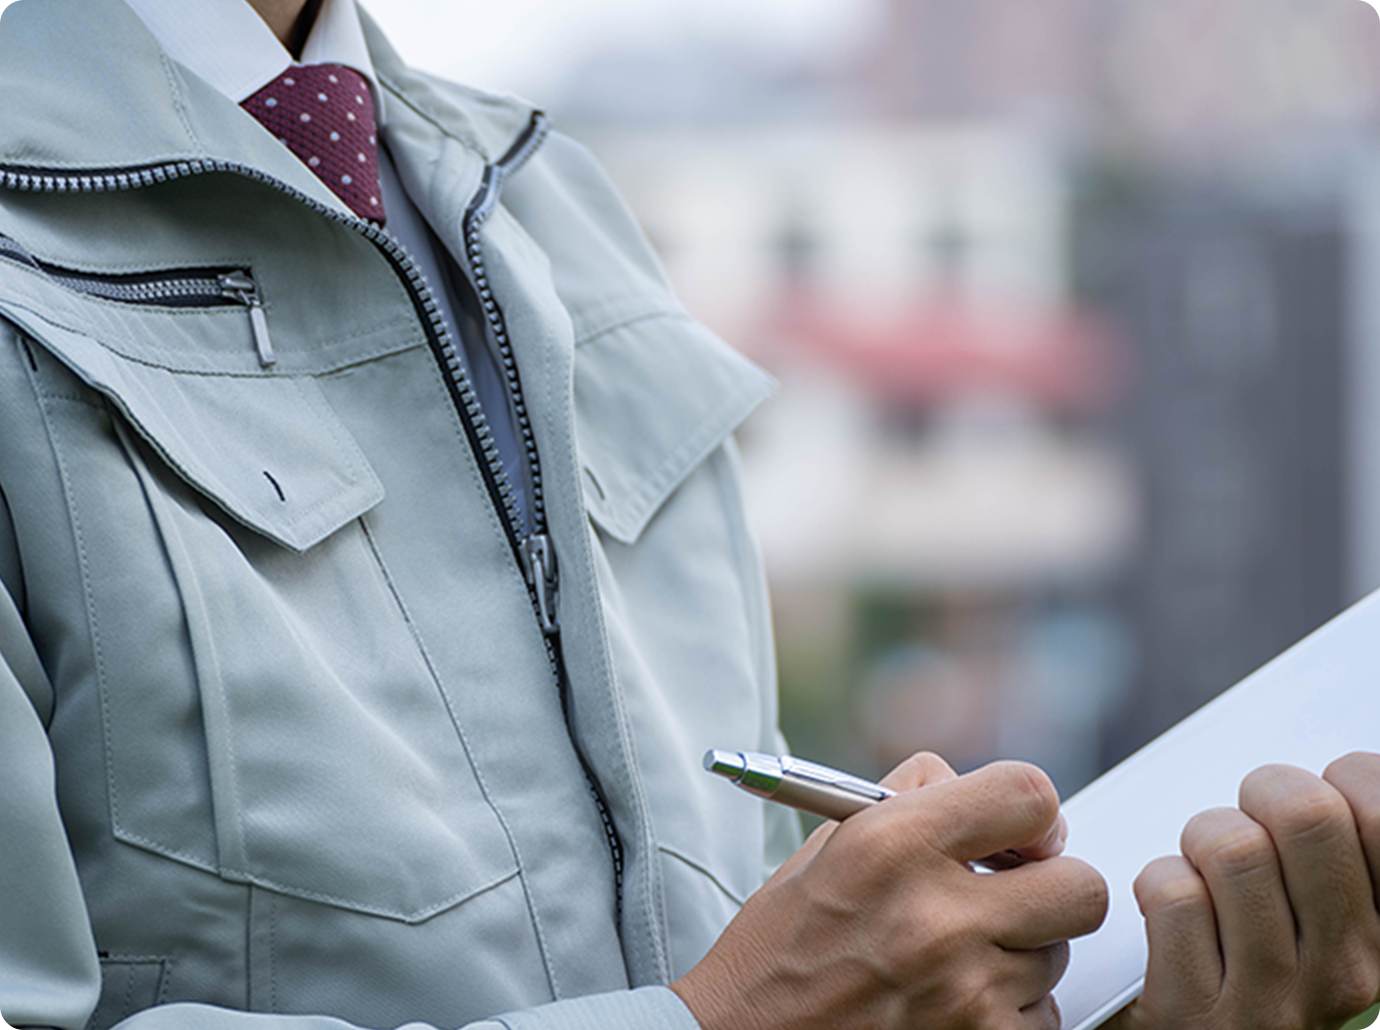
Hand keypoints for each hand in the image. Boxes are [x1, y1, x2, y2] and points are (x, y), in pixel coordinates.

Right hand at [672, 754, 1107, 1029]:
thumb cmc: (783, 943)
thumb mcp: (830, 844)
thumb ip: (913, 798)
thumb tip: (987, 794)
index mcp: (892, 843)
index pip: (1032, 795)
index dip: (1036, 817)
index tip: (1022, 838)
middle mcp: (935, 915)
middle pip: (1082, 887)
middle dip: (1052, 890)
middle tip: (1012, 898)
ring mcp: (964, 993)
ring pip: (1058, 958)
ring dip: (1019, 956)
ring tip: (954, 961)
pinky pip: (1042, 1018)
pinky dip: (1007, 1013)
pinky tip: (952, 1005)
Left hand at [1107, 752, 1379, 1029]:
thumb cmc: (1247, 960)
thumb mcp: (1316, 914)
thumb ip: (1326, 850)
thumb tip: (1333, 772)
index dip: (1340, 781)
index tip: (1308, 805)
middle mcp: (1345, 972)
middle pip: (1306, 812)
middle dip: (1260, 792)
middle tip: (1247, 822)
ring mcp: (1272, 999)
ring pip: (1232, 846)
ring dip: (1199, 839)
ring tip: (1201, 871)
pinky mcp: (1194, 1012)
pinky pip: (1174, 893)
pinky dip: (1155, 881)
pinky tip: (1165, 912)